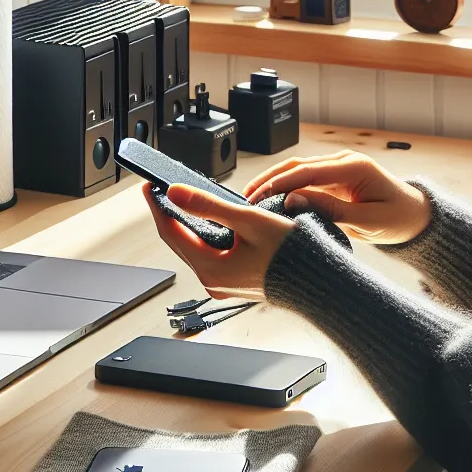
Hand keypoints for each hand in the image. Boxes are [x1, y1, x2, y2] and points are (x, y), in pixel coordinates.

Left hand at [138, 181, 294, 300]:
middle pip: (180, 242)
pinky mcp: (236, 282)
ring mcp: (224, 284)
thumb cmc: (294, 257)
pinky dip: (205, 236)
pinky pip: (210, 255)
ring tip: (182, 200)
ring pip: (195, 249)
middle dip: (170, 214)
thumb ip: (209, 206)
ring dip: (187, 224)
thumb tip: (176, 193)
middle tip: (161, 190)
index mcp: (212, 270)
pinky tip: (208, 221)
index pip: (171, 233)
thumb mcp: (249, 221)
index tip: (149, 186)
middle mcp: (214, 282)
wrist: (321, 285)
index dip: (158, 206)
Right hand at [242, 149, 431, 244]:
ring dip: (272, 182)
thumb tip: (294, 200)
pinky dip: (284, 188)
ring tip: (249, 198)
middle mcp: (343, 162)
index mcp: (353, 167)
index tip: (258, 197)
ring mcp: (337, 169)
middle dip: (268, 180)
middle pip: (296, 166)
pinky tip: (268, 200)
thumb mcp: (368, 221)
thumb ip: (331, 210)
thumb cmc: (399, 218)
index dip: (280, 183)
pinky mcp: (333, 180)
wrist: (416, 217)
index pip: (308, 171)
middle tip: (245, 198)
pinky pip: (304, 181)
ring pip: (297, 171)